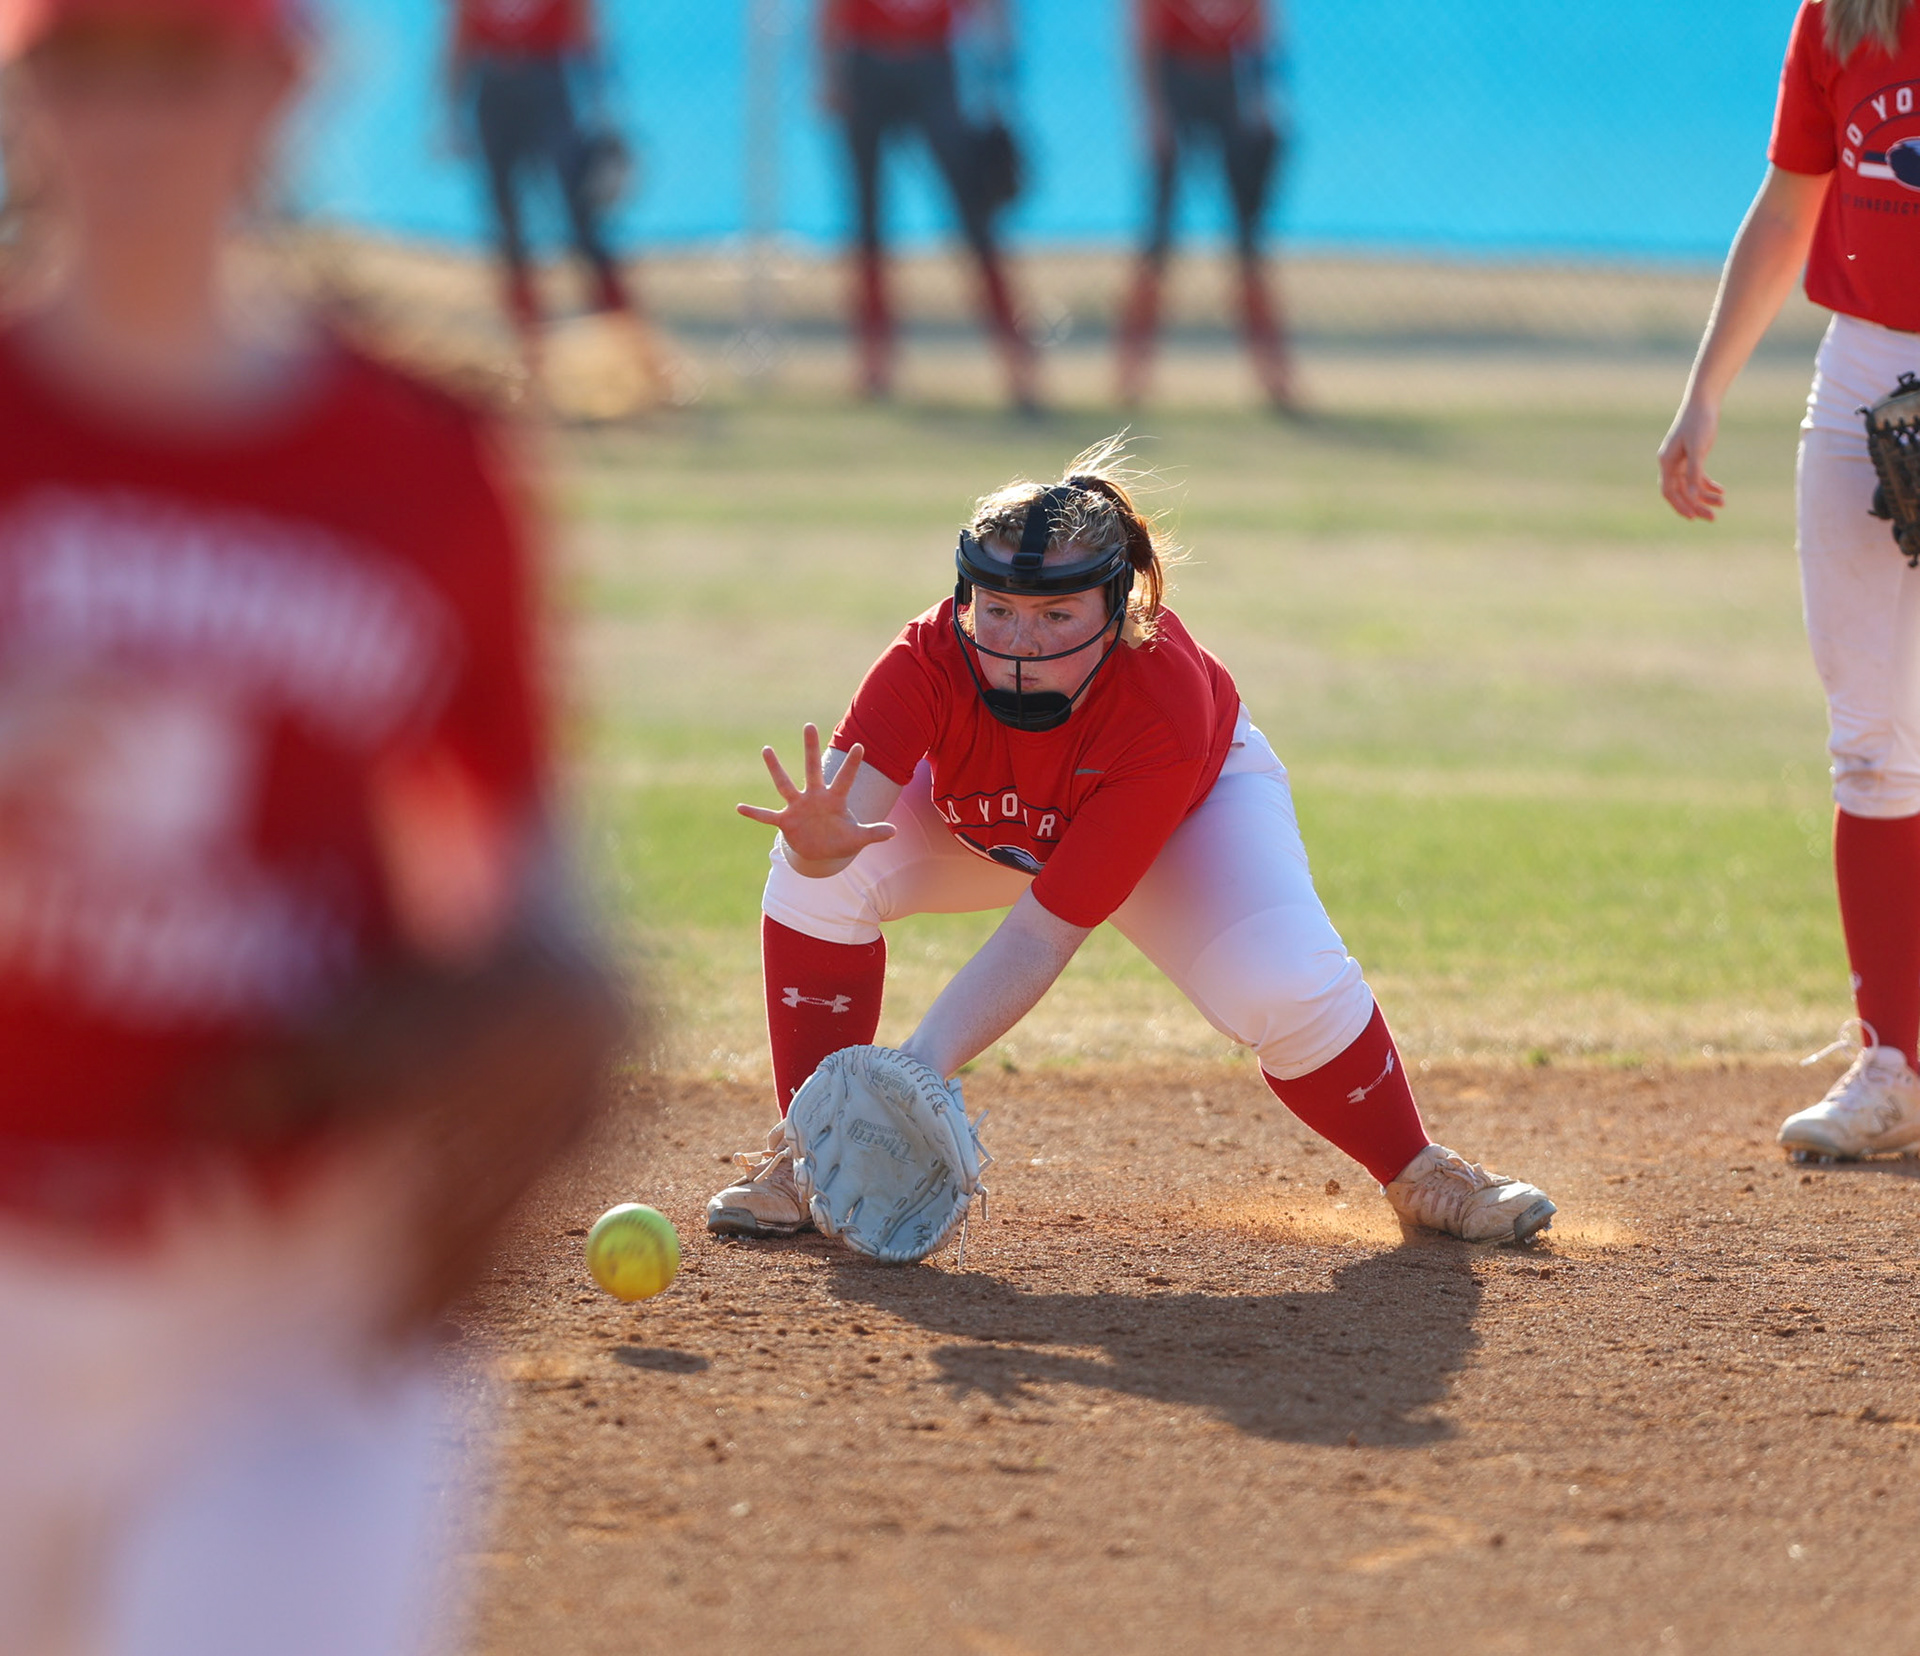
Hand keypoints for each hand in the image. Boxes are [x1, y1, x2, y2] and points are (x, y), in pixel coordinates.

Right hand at [736, 724, 896, 868]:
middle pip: (812, 768)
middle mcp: (814, 797)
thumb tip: (894, 832)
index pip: (845, 778)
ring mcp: (798, 807)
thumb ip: (873, 834)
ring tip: (767, 749)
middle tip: (809, 725)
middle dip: (811, 748)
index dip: (852, 764)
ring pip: (785, 784)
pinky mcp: (785, 821)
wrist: (821, 852)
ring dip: (776, 768)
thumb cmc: (840, 840)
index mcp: (835, 799)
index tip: (860, 745)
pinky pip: (767, 816)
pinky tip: (740, 808)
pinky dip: (755, 813)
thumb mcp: (857, 839)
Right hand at [1657, 396, 1726, 521]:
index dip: (1679, 506)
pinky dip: (1708, 485)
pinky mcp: (1692, 457)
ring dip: (1705, 496)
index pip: (1669, 491)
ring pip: (1690, 486)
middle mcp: (1671, 464)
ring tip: (1722, 503)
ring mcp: (1681, 461)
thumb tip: (1691, 495)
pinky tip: (1721, 491)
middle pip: (1681, 492)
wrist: (1703, 402)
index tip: (1692, 518)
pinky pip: (1698, 477)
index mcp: (1667, 462)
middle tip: (1712, 518)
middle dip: (1696, 505)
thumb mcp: (1698, 449)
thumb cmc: (1699, 423)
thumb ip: (1693, 473)